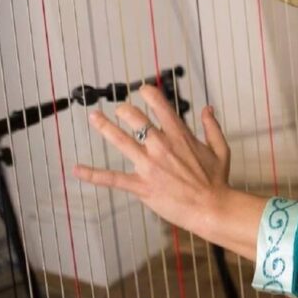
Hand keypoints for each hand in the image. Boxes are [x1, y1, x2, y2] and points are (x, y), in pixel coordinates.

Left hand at [73, 85, 263, 259]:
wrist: (212, 207)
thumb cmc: (217, 181)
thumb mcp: (220, 149)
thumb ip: (212, 126)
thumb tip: (207, 108)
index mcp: (180, 135)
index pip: (160, 106)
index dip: (149, 94)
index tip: (142, 89)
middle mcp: (161, 145)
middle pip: (136, 119)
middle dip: (124, 110)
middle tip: (118, 109)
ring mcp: (149, 165)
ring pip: (122, 141)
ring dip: (105, 128)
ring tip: (94, 117)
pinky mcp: (141, 186)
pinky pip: (113, 179)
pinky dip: (93, 174)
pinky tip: (77, 170)